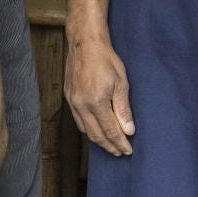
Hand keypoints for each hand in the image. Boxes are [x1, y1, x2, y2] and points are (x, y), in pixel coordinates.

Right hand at [66, 35, 134, 154]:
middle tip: (120, 152)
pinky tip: (96, 129)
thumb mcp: (121, 83)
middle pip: (96, 135)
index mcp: (96, 102)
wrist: (85, 43)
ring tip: (110, 144)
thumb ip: (123, 109)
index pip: (110, 131)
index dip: (120, 143)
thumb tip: (129, 130)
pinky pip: (78, 120)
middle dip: (109, 146)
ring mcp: (73, 102)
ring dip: (98, 140)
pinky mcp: (68, 97)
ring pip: (85, 130)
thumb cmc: (105, 60)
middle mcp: (81, 105)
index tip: (128, 150)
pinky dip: (88, 129)